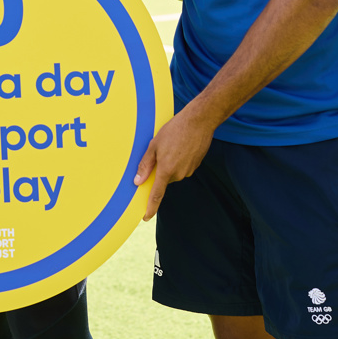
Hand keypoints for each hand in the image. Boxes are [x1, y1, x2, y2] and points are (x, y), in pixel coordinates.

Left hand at [134, 106, 216, 220]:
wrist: (199, 121)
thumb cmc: (174, 130)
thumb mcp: (154, 145)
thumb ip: (145, 165)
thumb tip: (138, 181)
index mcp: (166, 170)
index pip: (157, 195)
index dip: (150, 207)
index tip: (146, 216)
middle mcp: (179, 174)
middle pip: (165, 179)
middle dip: (160, 169)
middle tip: (160, 151)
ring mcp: (189, 170)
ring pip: (174, 172)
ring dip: (170, 163)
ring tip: (172, 144)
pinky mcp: (196, 165)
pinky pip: (183, 167)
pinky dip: (179, 159)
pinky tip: (180, 145)